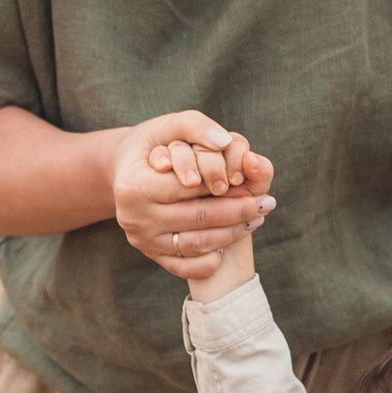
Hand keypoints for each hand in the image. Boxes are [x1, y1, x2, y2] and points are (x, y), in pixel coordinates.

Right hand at [113, 111, 275, 282]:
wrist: (125, 172)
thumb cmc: (154, 144)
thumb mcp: (170, 125)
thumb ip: (197, 126)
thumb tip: (225, 142)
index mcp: (135, 186)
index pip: (191, 187)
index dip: (226, 183)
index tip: (253, 182)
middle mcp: (135, 218)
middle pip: (199, 217)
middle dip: (239, 211)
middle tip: (267, 203)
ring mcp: (143, 241)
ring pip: (198, 244)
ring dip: (233, 233)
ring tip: (255, 218)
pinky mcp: (152, 256)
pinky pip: (188, 267)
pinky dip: (212, 259)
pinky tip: (229, 241)